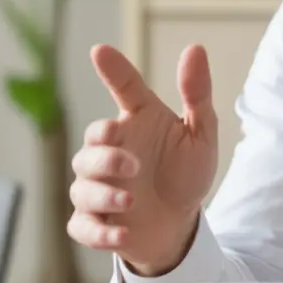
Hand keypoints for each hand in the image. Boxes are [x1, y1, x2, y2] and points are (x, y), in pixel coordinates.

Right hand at [67, 43, 217, 277]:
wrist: (181, 227)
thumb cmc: (186, 176)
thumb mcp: (201, 136)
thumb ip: (197, 95)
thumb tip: (195, 48)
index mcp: (136, 122)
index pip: (123, 89)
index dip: (112, 70)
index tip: (100, 51)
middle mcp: (110, 151)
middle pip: (91, 144)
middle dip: (106, 153)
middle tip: (133, 164)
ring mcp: (98, 187)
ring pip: (82, 186)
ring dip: (103, 193)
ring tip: (131, 201)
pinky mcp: (94, 221)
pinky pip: (81, 225)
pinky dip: (98, 231)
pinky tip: (122, 233)